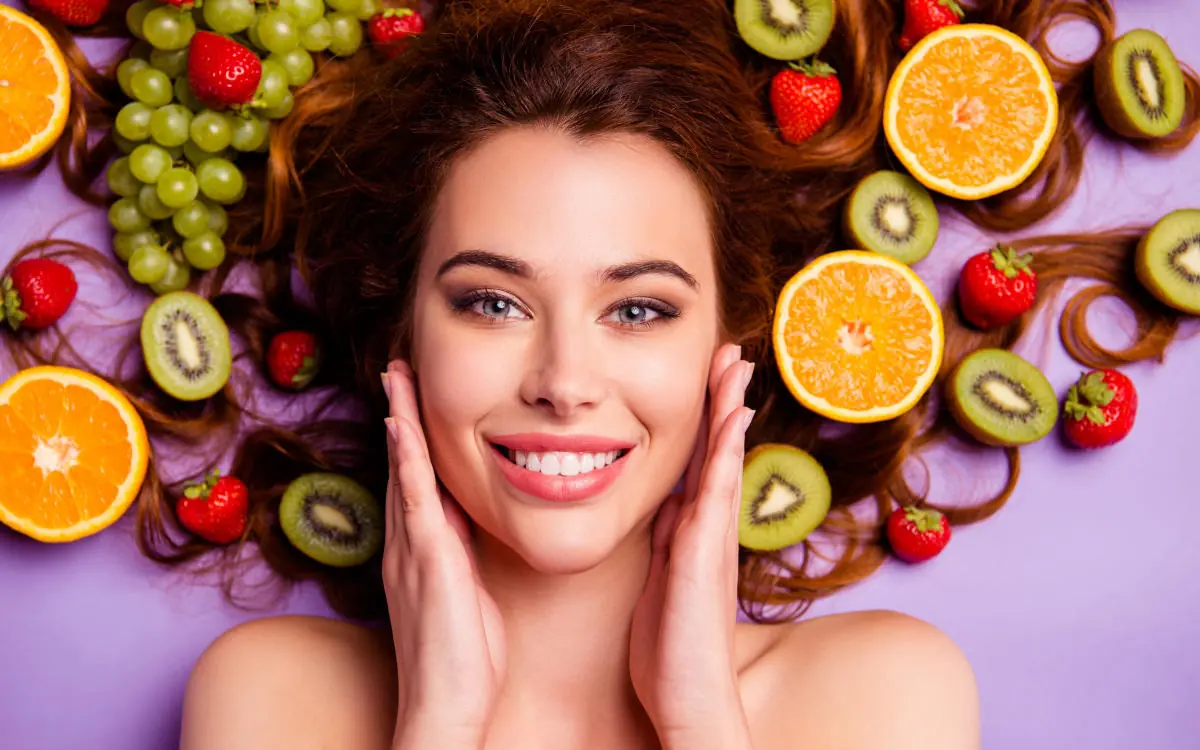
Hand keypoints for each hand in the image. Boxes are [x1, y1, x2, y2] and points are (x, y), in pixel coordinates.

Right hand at [382, 361, 505, 749]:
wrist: (444, 708)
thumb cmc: (462, 662)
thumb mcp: (468, 596)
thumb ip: (464, 558)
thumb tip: (472, 527)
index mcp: (421, 552)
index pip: (417, 482)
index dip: (414, 439)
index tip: (416, 400)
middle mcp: (408, 545)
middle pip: (403, 466)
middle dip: (401, 415)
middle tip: (398, 369)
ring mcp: (413, 551)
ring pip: (405, 471)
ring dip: (401, 420)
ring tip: (397, 376)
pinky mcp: (428, 562)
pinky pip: (414, 500)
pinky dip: (407, 460)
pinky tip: (402, 427)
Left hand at [629, 343, 755, 749]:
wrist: (690, 698)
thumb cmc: (670, 650)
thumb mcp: (659, 582)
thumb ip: (664, 543)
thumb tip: (664, 507)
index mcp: (693, 534)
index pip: (700, 463)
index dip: (706, 421)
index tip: (710, 380)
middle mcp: (709, 529)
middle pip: (719, 451)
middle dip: (724, 401)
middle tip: (731, 353)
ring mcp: (710, 538)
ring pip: (723, 460)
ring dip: (728, 411)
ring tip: (735, 365)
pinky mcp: (703, 553)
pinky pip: (716, 490)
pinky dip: (724, 451)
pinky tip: (732, 419)